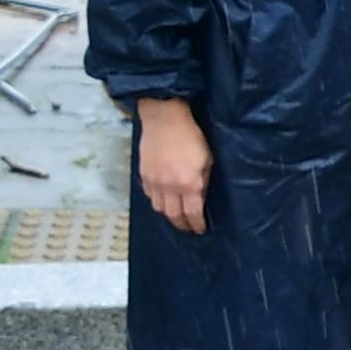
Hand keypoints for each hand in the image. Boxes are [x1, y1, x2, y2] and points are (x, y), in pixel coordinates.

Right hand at [136, 98, 208, 235]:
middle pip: (173, 215)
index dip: (197, 224)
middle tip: (188, 228)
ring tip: (176, 217)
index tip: (200, 229)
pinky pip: (149, 195)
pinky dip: (157, 201)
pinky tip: (163, 200)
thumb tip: (200, 196)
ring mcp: (154, 181)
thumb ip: (203, 180)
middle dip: (182, 224)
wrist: (164, 120)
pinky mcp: (143, 174)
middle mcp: (169, 187)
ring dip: (168, 215)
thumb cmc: (192, 136)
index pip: (192, 212)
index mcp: (189, 184)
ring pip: (159, 208)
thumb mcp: (207, 159)